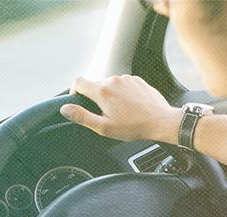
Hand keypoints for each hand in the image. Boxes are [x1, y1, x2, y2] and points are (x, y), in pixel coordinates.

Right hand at [60, 75, 181, 142]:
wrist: (161, 121)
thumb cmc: (134, 127)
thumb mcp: (104, 127)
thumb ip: (82, 117)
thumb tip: (65, 109)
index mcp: (102, 91)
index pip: (78, 81)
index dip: (74, 91)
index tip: (79, 102)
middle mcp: (113, 80)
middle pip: (95, 85)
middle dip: (96, 98)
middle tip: (105, 115)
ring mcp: (126, 79)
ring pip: (110, 85)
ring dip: (110, 96)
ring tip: (120, 112)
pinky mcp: (137, 80)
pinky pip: (123, 84)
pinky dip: (123, 94)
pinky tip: (130, 106)